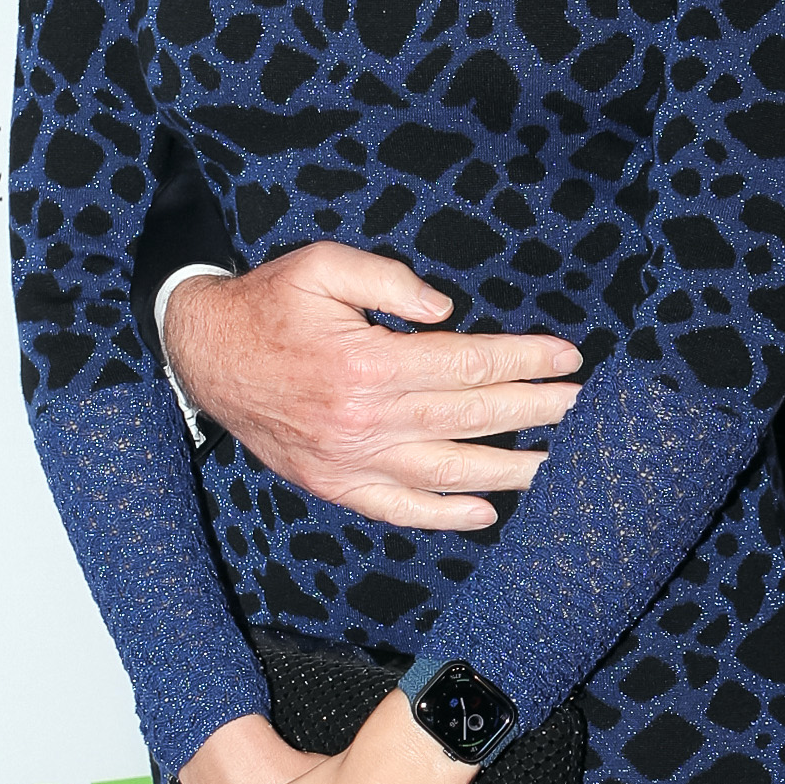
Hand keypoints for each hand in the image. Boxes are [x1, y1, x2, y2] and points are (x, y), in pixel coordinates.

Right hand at [164, 247, 581, 530]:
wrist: (202, 355)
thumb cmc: (267, 305)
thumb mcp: (322, 267)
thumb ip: (387, 280)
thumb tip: (445, 309)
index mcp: (368, 364)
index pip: (468, 365)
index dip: (523, 360)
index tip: (566, 358)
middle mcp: (365, 421)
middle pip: (470, 419)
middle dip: (534, 410)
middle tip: (581, 406)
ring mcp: (350, 461)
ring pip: (446, 471)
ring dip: (508, 469)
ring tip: (557, 463)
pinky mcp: (333, 484)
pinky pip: (399, 509)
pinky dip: (444, 515)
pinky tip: (484, 512)